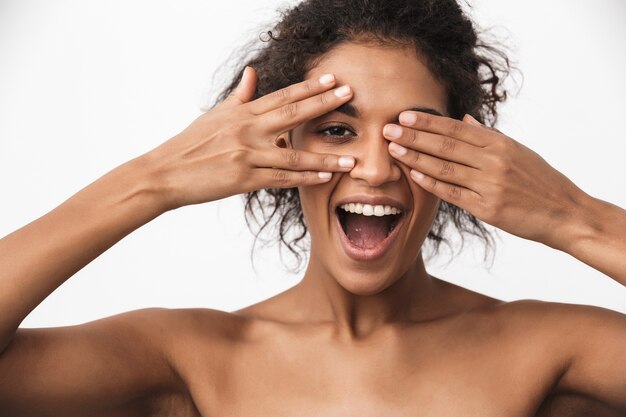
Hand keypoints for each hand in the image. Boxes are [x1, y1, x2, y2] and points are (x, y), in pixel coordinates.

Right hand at [143, 67, 355, 210]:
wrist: (166, 172)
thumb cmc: (190, 144)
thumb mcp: (215, 116)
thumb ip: (240, 97)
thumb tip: (253, 73)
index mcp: (242, 114)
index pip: (282, 97)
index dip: (309, 88)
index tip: (332, 80)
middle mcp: (247, 131)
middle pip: (292, 115)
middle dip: (324, 105)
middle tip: (351, 96)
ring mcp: (247, 155)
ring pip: (293, 154)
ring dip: (324, 157)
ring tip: (350, 159)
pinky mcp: (244, 180)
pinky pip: (281, 179)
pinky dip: (304, 179)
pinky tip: (323, 179)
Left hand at [383, 111, 586, 247]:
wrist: (564, 213)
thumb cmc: (539, 181)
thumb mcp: (518, 152)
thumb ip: (488, 137)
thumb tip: (464, 120)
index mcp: (499, 144)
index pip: (455, 128)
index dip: (428, 122)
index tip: (404, 115)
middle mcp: (493, 161)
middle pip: (445, 144)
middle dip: (413, 136)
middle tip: (387, 129)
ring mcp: (489, 184)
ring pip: (445, 167)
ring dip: (416, 156)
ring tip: (393, 149)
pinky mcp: (487, 208)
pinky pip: (453, 193)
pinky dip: (431, 182)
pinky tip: (413, 173)